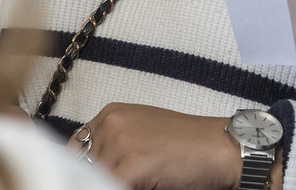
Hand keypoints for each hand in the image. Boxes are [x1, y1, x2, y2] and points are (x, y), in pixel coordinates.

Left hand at [69, 103, 244, 189]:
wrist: (221, 148)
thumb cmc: (188, 146)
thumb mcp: (142, 136)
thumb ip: (112, 147)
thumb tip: (87, 170)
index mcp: (111, 114)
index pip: (74, 149)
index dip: (81, 170)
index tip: (90, 178)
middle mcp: (110, 122)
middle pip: (82, 166)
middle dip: (95, 178)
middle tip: (123, 178)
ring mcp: (120, 142)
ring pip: (95, 179)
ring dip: (109, 183)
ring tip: (139, 180)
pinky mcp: (131, 164)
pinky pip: (110, 186)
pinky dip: (122, 188)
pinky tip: (146, 185)